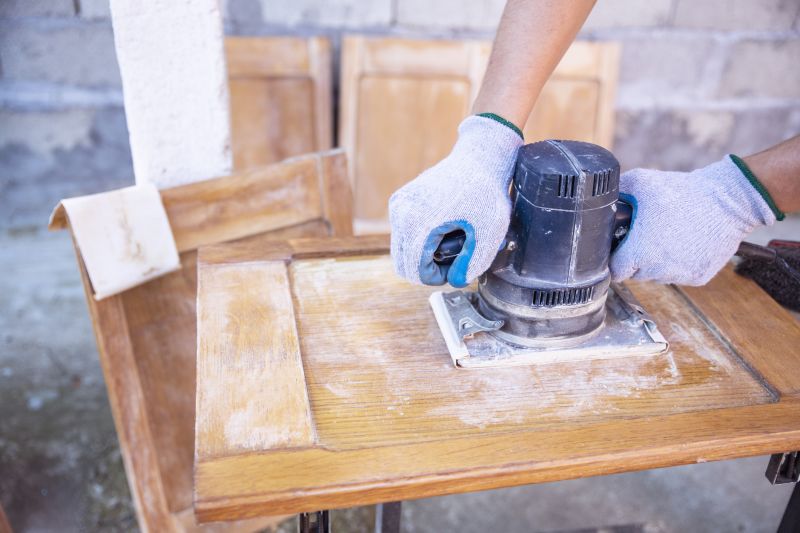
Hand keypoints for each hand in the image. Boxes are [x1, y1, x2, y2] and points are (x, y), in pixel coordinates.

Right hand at [389, 115, 522, 286]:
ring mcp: (398, 204)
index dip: (438, 277)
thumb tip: (457, 280)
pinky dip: (420, 240)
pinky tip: (444, 228)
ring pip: (402, 250)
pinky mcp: (401, 200)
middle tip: (456, 259)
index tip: (459, 267)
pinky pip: (403, 233)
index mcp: (419, 222)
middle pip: (403, 264)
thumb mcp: (488, 233)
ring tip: (453, 241)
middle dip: (429, 268)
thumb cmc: (486, 193)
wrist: (479, 158)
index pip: (415, 271)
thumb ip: (473, 263)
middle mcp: (402, 213)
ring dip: (424, 254)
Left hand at [611, 155, 777, 285]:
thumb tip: (600, 197)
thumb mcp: (642, 182)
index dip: (615, 259)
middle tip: (646, 236)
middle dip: (636, 258)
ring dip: (658, 262)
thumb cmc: (684, 192)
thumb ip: (616, 191)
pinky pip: (680, 275)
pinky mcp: (699, 278)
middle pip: (636, 274)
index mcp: (639, 253)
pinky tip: (685, 243)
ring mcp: (680, 276)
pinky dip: (679, 264)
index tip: (620, 248)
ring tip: (667, 237)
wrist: (729, 200)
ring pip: (658, 276)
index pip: (616, 271)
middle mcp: (659, 270)